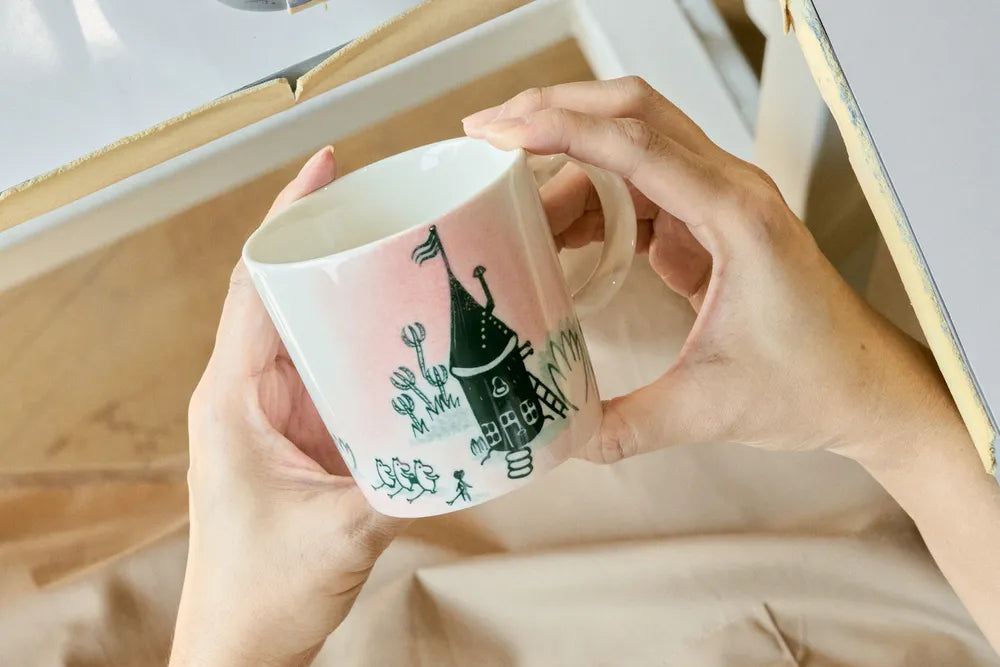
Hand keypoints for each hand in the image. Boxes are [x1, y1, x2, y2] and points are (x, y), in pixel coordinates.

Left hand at [171, 147, 405, 666]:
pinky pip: (333, 373)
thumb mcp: (340, 536)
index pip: (253, 284)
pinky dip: (367, 350)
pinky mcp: (300, 438)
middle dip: (331, 245)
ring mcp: (273, 415)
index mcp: (234, 399)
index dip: (286, 219)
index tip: (327, 167)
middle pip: (283, 293)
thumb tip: (471, 443)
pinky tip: (413, 343)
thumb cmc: (258, 594)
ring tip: (413, 264)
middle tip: (394, 209)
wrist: (241, 646)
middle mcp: (247, 395)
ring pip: (311, 331)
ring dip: (354, 298)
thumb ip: (406, 487)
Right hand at [463, 78, 953, 469]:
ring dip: (566, 160)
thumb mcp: (710, 411)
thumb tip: (558, 436)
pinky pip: (637, 187)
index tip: (501, 133)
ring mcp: (719, 201)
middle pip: (632, 113)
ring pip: (630, 145)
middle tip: (487, 136)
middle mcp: (730, 191)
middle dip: (554, 110)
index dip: (562, 128)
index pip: (637, 145)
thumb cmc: (813, 382)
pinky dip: (590, 198)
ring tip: (508, 202)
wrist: (865, 386)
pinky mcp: (708, 223)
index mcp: (737, 218)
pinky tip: (556, 231)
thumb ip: (627, 426)